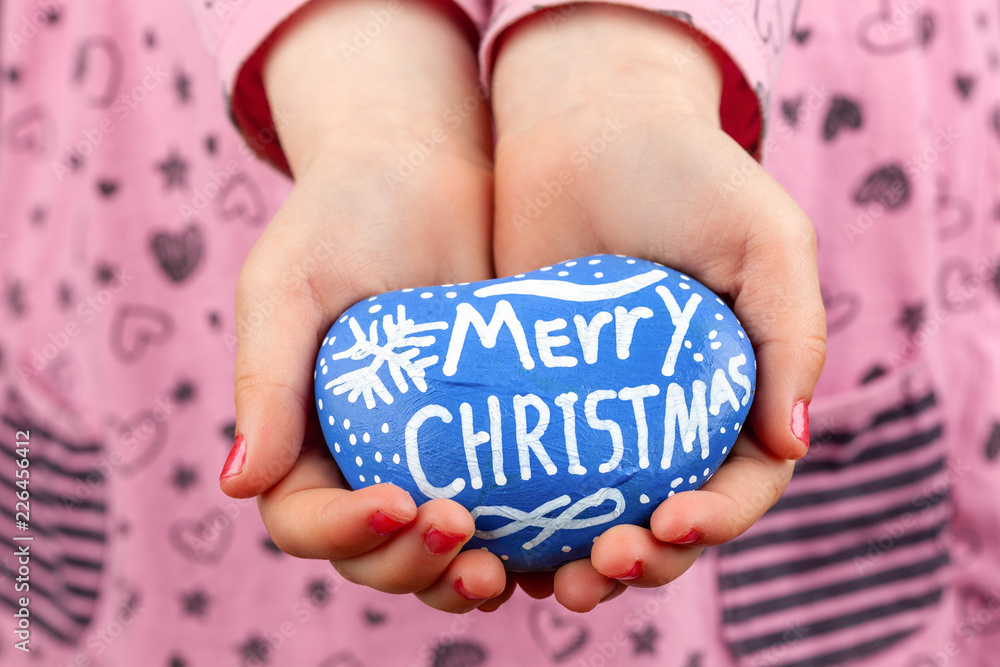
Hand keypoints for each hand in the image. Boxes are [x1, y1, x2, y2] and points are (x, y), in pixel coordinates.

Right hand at [221, 0, 509, 611]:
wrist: (425, 168)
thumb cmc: (344, 216)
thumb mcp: (287, 286)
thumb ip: (265, 380)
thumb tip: (238, 486)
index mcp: (301, 435)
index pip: (305, 518)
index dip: (345, 532)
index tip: (399, 501)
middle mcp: (363, 456)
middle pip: (376, 554)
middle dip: (412, 566)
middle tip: (463, 539)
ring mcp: (431, 453)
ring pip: (439, 550)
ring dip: (464, 576)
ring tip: (504, 569)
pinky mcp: (491, 435)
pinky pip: (506, 510)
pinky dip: (522, 542)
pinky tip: (556, 543)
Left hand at [491, 5, 826, 610]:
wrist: (583, 125)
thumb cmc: (686, 174)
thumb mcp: (767, 240)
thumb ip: (794, 335)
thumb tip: (791, 446)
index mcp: (739, 391)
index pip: (741, 485)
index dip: (718, 522)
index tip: (672, 523)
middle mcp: (673, 414)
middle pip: (666, 520)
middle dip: (644, 560)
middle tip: (604, 563)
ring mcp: (603, 411)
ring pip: (598, 514)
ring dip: (581, 562)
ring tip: (555, 580)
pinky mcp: (537, 395)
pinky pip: (532, 474)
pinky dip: (523, 520)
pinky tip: (498, 542)